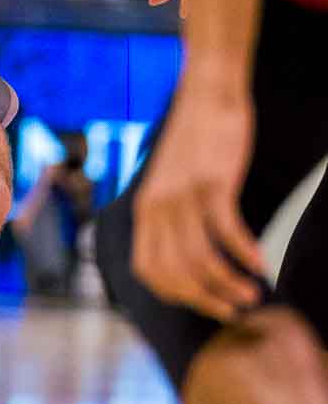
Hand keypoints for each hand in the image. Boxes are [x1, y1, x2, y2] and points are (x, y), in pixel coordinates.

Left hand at [133, 82, 262, 320]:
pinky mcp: (211, 180)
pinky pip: (225, 229)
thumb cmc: (196, 142)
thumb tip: (186, 254)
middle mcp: (157, 205)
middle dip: (204, 299)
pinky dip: (243, 252)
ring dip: (227, 284)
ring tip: (252, 294)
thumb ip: (171, 215)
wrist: (207, 93)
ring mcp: (183, 194)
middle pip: (174, 272)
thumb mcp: (171, 182)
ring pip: (199, 258)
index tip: (203, 305)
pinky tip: (260, 263)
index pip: (148, 270)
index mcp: (144, 210)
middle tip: (233, 311)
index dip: (174, 295)